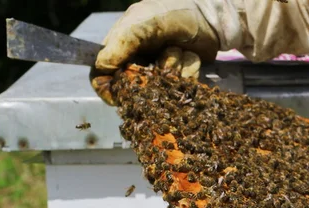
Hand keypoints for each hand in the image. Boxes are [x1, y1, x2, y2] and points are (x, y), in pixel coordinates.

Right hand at [90, 0, 219, 104]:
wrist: (206, 14)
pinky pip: (182, 87)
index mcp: (121, 48)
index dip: (108, 88)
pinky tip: (191, 55)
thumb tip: (102, 68)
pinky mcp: (181, 79)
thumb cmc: (170, 12)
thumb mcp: (140, 23)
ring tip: (178, 48)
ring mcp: (160, 73)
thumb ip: (120, 44)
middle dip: (150, 76)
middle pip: (134, 89)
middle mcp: (139, 63)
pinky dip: (189, 70)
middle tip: (161, 60)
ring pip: (161, 90)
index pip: (102, 76)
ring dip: (173, 68)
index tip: (120, 95)